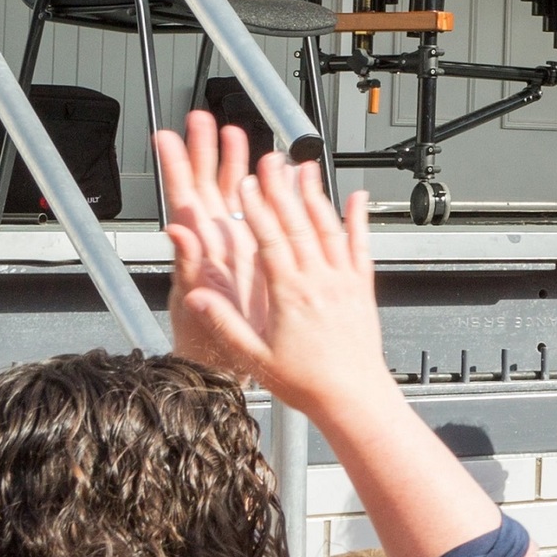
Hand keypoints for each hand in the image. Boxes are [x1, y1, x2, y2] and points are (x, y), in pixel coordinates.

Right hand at [163, 131, 390, 426]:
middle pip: (299, 225)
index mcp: (290, 295)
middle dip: (282, 190)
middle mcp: (320, 281)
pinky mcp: (362, 287)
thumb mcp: (253, 356)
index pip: (269, 242)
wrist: (353, 395)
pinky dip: (358, 220)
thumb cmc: (305, 381)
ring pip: (330, 229)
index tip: (244, 184)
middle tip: (270, 160)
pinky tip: (357, 197)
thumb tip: (194, 295)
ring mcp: (344, 281)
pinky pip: (361, 247)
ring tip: (305, 167)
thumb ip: (224, 322)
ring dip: (316, 195)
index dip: (255, 210)